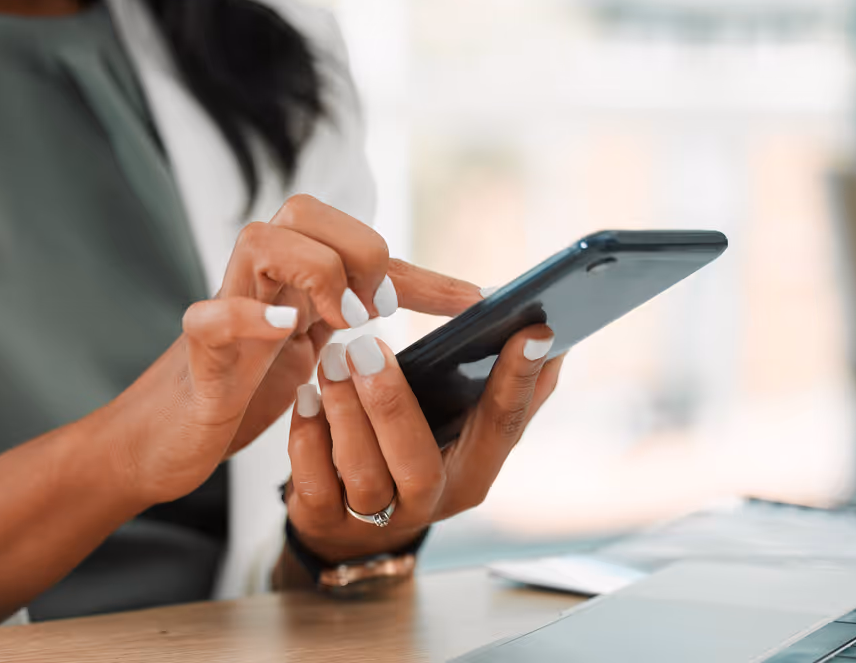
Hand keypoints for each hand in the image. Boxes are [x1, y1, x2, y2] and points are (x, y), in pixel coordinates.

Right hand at [116, 195, 478, 505]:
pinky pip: (211, 315)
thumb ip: (375, 314)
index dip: (422, 274)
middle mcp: (260, 276)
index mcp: (296, 273)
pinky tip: (287, 331)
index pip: (361, 242)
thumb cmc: (251, 382)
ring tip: (341, 324)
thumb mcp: (325, 346)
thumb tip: (464, 303)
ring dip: (315, 273)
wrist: (174, 434)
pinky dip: (249, 316)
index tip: (474, 303)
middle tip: (378, 314)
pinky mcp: (197, 350)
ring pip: (260, 240)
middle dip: (358, 252)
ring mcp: (225, 305)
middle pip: (304, 210)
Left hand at [283, 327, 564, 562]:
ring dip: (345, 412)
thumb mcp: (461, 427)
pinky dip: (308, 437)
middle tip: (367, 346)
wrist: (349, 522)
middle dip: (391, 403)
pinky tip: (306, 397)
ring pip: (364, 474)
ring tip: (333, 359)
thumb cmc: (410, 450)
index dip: (520, 382)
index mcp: (474, 470)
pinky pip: (315, 484)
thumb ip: (502, 390)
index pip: (503, 427)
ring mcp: (377, 520)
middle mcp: (431, 502)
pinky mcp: (326, 522)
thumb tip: (548, 339)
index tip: (530, 332)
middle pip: (418, 464)